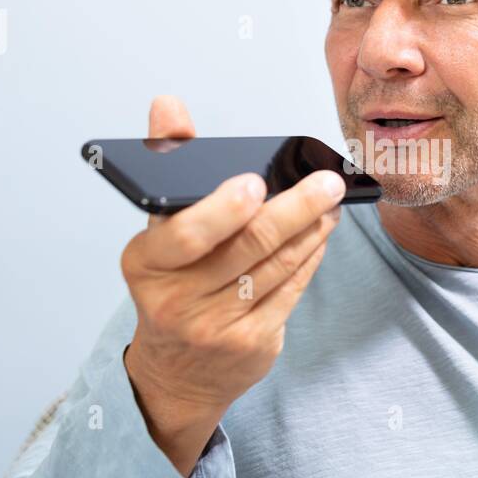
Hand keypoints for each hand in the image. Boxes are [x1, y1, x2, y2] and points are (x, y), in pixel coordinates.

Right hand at [120, 95, 345, 476]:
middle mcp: (177, 300)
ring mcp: (217, 327)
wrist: (176, 373)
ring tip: (331, 200)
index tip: (255, 182)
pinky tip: (322, 233)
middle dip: (295, 209)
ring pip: (277, 266)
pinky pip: (291, 290)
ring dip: (312, 228)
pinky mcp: (252, 343)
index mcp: (146, 263)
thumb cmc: (170, 283)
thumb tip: (167, 104)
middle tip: (327, 182)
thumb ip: (166, 163)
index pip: (183, 235)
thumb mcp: (157, 230)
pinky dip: (311, 256)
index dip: (222, 210)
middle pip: (247, 247)